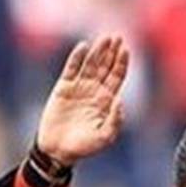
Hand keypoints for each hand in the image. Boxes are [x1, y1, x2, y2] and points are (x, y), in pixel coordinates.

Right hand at [35, 35, 129, 165]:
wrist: (59, 150)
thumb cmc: (84, 146)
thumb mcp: (105, 137)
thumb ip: (115, 120)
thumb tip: (121, 101)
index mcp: (106, 101)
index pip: (116, 77)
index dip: (121, 63)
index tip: (126, 49)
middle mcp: (94, 91)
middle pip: (105, 66)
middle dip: (112, 52)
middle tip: (117, 37)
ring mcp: (79, 88)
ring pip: (90, 64)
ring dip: (98, 51)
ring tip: (105, 38)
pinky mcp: (63, 88)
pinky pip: (71, 69)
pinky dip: (76, 58)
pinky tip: (83, 46)